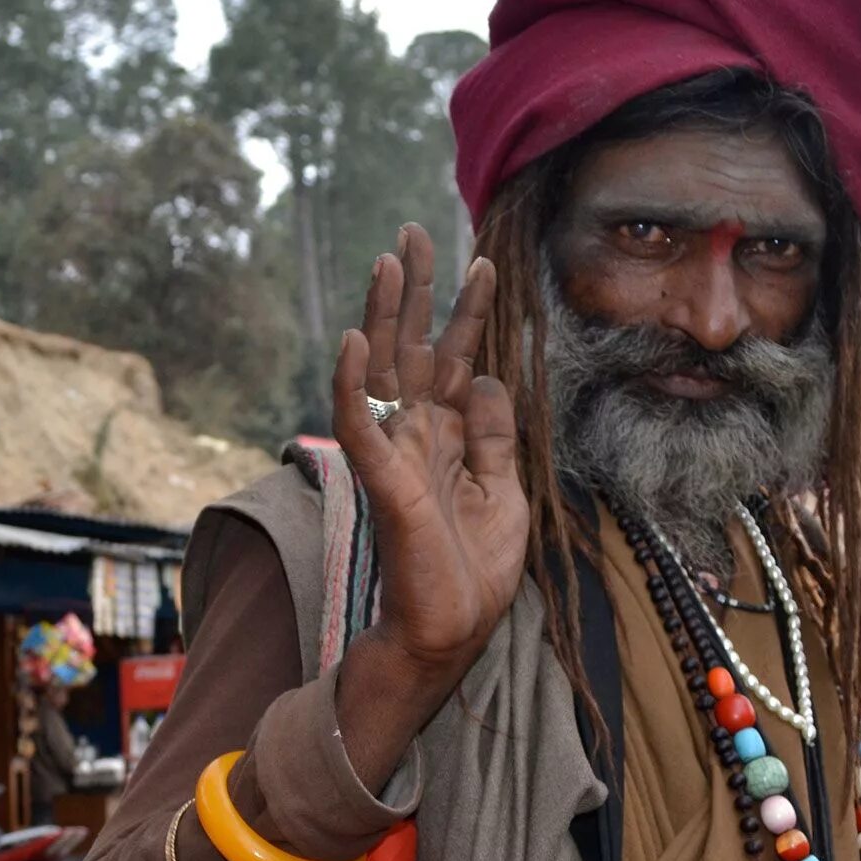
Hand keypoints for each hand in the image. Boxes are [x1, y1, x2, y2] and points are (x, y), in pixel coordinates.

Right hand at [331, 226, 522, 761]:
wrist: (451, 630)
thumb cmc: (474, 571)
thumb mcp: (507, 490)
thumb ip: (495, 434)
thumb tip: (488, 376)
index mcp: (449, 436)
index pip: (455, 358)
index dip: (466, 310)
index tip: (479, 262)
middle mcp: (418, 434)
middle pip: (413, 346)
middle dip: (416, 290)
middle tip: (415, 231)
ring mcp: (397, 453)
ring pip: (383, 370)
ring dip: (383, 315)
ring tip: (388, 260)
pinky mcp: (383, 480)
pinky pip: (360, 424)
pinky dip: (353, 382)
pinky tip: (355, 340)